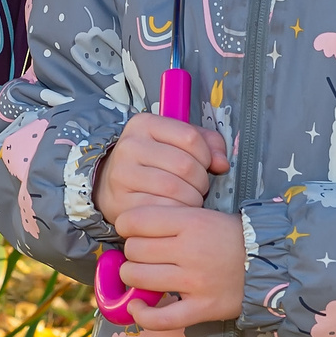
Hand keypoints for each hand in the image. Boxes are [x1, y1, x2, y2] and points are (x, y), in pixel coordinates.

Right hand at [94, 114, 228, 231]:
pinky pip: (162, 209)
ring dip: (192, 199)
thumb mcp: (176, 142)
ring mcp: (123, 174)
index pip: (190, 137)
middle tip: (198, 187)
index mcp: (144, 124)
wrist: (112, 186)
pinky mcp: (121, 201)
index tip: (204, 164)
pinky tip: (177, 210)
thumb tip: (222, 163)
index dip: (206, 155)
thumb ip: (207, 143)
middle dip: (201, 181)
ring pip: (175, 188)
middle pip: (184, 165)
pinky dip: (178, 213)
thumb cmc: (152, 163)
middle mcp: (130, 145)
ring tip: (190, 199)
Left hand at [118, 206, 246, 331]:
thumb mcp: (203, 215)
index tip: (131, 230)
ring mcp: (195, 282)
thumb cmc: (232, 238)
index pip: (136, 220)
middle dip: (132, 251)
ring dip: (133, 277)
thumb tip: (130, 228)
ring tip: (143, 276)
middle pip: (134, 250)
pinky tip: (138, 305)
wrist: (270, 264)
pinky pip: (160, 318)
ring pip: (138, 278)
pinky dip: (142, 314)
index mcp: (190, 222)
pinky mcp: (201, 308)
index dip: (126, 225)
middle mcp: (190, 250)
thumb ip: (170, 219)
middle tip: (144, 254)